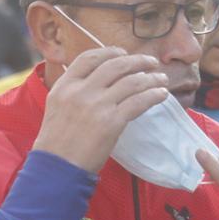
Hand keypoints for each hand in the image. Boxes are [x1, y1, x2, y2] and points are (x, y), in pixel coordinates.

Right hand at [32, 46, 169, 170]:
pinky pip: (139, 102)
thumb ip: (73, 90)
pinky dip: (154, 95)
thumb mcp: (57, 106)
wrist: (57, 168)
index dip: (110, 51)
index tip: (124, 53)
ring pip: (131, 82)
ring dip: (151, 78)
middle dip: (137, 61)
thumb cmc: (57, 142)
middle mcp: (81, 91)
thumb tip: (96, 80)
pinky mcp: (112, 122)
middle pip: (115, 65)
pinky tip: (162, 94)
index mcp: (65, 85)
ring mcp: (97, 105)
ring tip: (162, 79)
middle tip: (151, 62)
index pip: (89, 58)